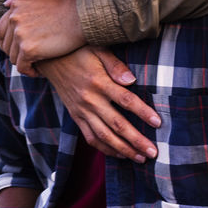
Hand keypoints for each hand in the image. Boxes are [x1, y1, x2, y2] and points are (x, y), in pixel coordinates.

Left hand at [0, 0, 84, 75]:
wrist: (82, 15)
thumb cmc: (67, 3)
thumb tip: (6, 4)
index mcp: (15, 7)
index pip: (1, 30)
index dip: (9, 42)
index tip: (20, 48)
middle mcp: (14, 19)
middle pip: (6, 45)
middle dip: (16, 53)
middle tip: (29, 59)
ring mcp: (20, 34)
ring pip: (13, 57)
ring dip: (24, 63)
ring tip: (36, 66)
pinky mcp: (28, 49)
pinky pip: (22, 67)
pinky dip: (29, 71)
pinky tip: (39, 72)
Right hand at [37, 47, 161, 162]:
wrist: (50, 60)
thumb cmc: (78, 51)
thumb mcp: (97, 49)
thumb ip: (115, 64)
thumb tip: (131, 80)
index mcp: (99, 82)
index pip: (126, 100)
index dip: (143, 112)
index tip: (158, 123)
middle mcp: (90, 100)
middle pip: (117, 124)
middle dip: (137, 140)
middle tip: (154, 152)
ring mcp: (82, 111)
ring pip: (104, 136)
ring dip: (123, 150)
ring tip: (141, 159)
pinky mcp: (76, 117)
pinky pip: (91, 138)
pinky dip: (105, 149)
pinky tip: (120, 154)